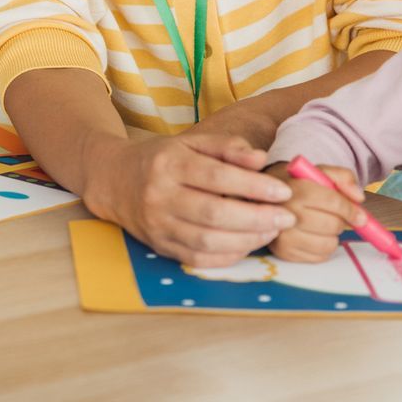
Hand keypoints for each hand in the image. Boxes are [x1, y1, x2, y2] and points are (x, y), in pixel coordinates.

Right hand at [84, 132, 296, 268]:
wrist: (115, 180)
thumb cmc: (163, 159)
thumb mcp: (192, 142)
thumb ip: (228, 147)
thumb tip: (260, 159)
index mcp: (169, 164)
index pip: (217, 176)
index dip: (253, 186)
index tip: (283, 191)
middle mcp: (160, 196)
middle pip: (213, 213)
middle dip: (257, 218)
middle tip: (287, 217)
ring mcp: (158, 225)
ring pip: (207, 241)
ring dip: (247, 240)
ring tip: (272, 231)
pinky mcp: (160, 247)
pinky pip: (198, 259)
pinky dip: (228, 256)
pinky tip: (248, 244)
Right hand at [265, 162, 366, 262]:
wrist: (268, 196)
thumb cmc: (299, 184)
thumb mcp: (319, 172)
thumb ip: (343, 177)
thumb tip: (358, 198)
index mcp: (296, 188)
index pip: (332, 202)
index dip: (351, 210)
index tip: (361, 217)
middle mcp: (286, 212)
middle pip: (332, 225)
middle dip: (342, 222)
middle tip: (337, 216)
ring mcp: (283, 234)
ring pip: (328, 244)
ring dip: (333, 236)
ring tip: (323, 224)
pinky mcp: (283, 251)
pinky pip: (319, 257)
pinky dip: (324, 248)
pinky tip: (315, 235)